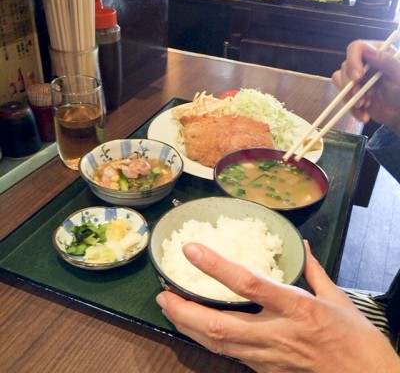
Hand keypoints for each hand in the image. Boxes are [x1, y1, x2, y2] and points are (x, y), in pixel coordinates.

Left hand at [156, 241, 398, 372]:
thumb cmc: (355, 340)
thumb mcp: (338, 298)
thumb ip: (314, 270)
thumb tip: (304, 246)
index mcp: (296, 308)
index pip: (247, 284)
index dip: (215, 266)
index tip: (192, 250)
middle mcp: (276, 332)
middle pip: (219, 323)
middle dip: (184, 310)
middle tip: (163, 294)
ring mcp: (267, 356)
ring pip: (217, 344)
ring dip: (187, 326)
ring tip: (168, 307)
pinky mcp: (264, 370)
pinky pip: (228, 354)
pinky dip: (205, 339)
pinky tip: (193, 327)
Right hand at [332, 40, 399, 135]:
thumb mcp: (399, 76)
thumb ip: (387, 62)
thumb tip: (369, 51)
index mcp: (378, 53)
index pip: (357, 48)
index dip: (353, 61)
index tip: (357, 79)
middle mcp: (365, 63)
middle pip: (345, 67)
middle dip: (351, 86)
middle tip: (361, 100)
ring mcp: (357, 78)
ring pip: (340, 82)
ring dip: (350, 97)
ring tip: (365, 106)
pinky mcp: (352, 92)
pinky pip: (342, 97)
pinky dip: (351, 108)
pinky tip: (364, 114)